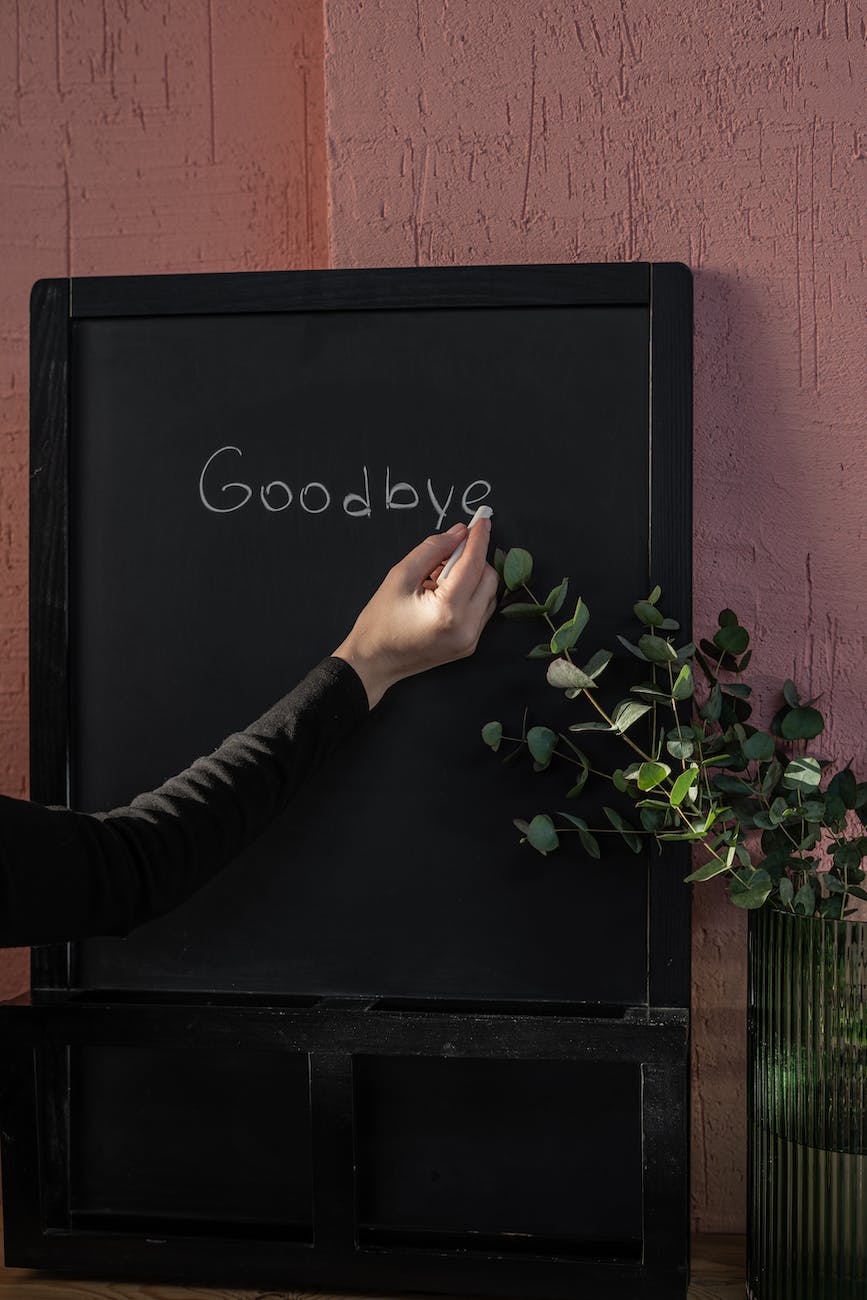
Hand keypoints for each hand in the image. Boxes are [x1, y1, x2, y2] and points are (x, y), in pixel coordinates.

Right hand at [332, 519, 497, 707]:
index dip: (478, 538)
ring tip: (438, 576)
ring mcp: (470, 640)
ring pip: (489, 594)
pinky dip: (469, 593)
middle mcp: (466, 628)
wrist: (373, 664)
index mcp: (448, 611)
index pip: (472, 565)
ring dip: (472, 576)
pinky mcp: (469, 645)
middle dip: (473, 559)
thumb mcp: (400, 577)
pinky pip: (481, 609)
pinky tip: (443, 591)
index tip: (482, 520)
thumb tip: (459, 532)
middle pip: (488, 578)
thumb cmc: (379, 622)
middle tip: (446, 552)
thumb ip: (432, 550)